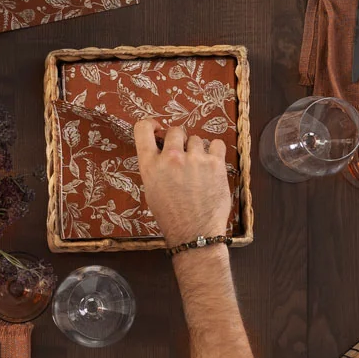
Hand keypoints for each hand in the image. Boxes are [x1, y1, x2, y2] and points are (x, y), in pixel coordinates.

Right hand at [134, 122, 232, 241]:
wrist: (195, 233)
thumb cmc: (172, 216)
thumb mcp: (152, 190)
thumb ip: (156, 167)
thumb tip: (165, 149)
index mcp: (150, 166)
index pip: (142, 129)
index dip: (151, 124)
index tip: (158, 129)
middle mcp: (171, 158)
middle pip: (175, 130)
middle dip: (180, 140)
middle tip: (184, 155)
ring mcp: (194, 159)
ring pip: (197, 139)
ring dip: (198, 150)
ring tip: (199, 169)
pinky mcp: (215, 163)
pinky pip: (216, 144)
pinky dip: (215, 151)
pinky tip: (212, 164)